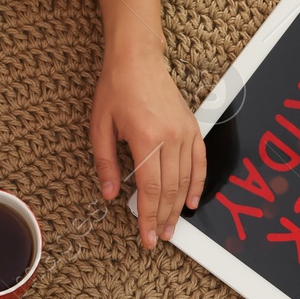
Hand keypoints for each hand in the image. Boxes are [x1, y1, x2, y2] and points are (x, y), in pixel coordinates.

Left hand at [90, 48, 205, 249]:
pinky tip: (192, 202)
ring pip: (185, 179)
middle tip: (159, 238)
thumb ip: (106, 163)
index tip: (147, 238)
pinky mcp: (192, 127)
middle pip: (170, 189)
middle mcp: (169, 137)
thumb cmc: (115, 89)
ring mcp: (184, 132)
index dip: (148, 217)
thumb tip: (109, 194)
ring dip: (179, 207)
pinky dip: (197, 184)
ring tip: (172, 227)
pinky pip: (199, 161)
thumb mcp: (99, 126)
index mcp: (145, 138)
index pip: (150, 189)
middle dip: (164, 218)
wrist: (137, 59)